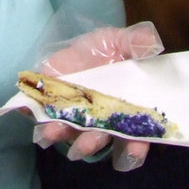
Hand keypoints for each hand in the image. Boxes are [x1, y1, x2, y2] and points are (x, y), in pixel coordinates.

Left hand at [32, 22, 163, 171]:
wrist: (81, 49)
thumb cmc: (109, 50)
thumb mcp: (122, 40)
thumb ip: (137, 43)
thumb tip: (151, 43)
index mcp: (127, 110)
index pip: (137, 137)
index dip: (137, 146)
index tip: (134, 148)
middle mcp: (104, 122)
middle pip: (102, 140)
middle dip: (93, 143)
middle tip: (86, 144)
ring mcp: (79, 119)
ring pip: (74, 136)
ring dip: (64, 136)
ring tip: (53, 133)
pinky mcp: (55, 111)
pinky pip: (48, 123)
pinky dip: (42, 125)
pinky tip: (37, 123)